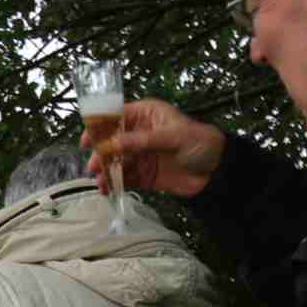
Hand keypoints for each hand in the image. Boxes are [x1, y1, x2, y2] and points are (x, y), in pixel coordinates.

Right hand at [88, 99, 227, 199]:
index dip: (100, 127)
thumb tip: (111, 144)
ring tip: (101, 183)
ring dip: (106, 171)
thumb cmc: (200, 143)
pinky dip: (115, 184)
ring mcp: (141, 155)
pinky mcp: (144, 174)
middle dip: (102, 154)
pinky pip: (125, 178)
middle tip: (95, 166)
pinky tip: (108, 190)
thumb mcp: (172, 137)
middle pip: (112, 142)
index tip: (87, 140)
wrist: (218, 171)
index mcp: (146, 115)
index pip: (116, 117)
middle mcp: (139, 134)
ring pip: (116, 162)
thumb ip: (140, 141)